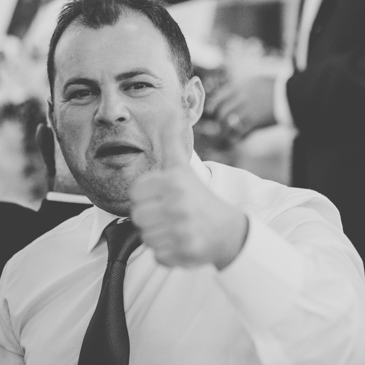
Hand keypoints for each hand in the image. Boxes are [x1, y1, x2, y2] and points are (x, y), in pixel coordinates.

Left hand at [130, 108, 247, 268]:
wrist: (228, 230)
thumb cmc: (199, 197)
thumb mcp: (184, 167)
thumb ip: (171, 141)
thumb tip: (171, 108)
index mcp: (174, 182)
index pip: (135, 193)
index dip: (146, 197)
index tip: (162, 198)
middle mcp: (179, 204)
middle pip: (138, 217)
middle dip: (152, 218)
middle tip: (170, 215)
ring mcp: (183, 229)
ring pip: (146, 237)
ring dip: (159, 236)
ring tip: (176, 228)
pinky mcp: (186, 251)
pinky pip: (158, 256)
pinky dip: (168, 253)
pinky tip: (181, 242)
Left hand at [209, 76, 276, 139]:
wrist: (292, 94)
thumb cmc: (277, 87)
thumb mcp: (258, 81)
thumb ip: (244, 88)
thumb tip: (234, 94)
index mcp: (241, 86)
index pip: (220, 97)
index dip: (214, 106)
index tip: (211, 111)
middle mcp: (241, 97)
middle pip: (222, 111)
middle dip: (220, 121)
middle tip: (222, 126)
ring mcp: (247, 109)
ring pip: (229, 122)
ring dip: (228, 130)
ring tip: (231, 134)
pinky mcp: (255, 120)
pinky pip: (241, 131)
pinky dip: (239, 137)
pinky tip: (241, 139)